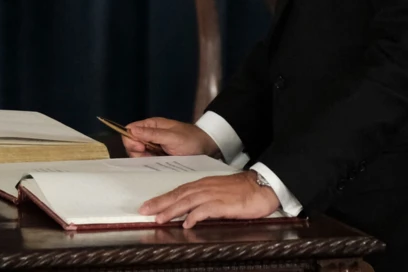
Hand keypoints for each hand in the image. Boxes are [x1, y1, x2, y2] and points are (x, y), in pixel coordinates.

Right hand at [122, 117, 218, 157]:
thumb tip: (132, 130)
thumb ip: (152, 134)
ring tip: (158, 160)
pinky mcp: (158, 157)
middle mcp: (150, 135)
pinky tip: (159, 165)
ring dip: (144, 159)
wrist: (207, 148)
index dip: (130, 139)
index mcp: (151, 125)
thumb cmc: (191, 139)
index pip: (130, 130)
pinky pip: (147, 162)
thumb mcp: (172, 137)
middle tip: (151, 155)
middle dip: (137, 152)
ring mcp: (154, 147)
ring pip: (138, 155)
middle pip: (132, 144)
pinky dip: (150, 165)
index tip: (140, 148)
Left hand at [139, 172, 280, 227]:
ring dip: (172, 210)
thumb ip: (205, 199)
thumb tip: (189, 213)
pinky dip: (195, 216)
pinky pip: (207, 209)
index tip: (148, 205)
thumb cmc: (243, 190)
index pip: (179, 190)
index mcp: (204, 184)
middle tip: (144, 211)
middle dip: (160, 203)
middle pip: (179, 195)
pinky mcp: (224, 204)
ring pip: (188, 201)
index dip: (163, 198)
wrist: (263, 185)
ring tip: (160, 218)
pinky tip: (187, 223)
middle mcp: (206, 187)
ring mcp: (215, 195)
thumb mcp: (220, 192)